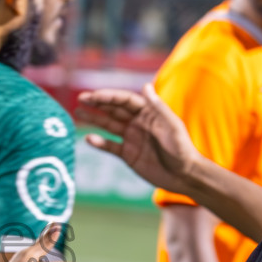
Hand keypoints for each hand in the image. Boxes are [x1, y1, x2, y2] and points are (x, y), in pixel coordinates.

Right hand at [75, 85, 201, 194]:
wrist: (184, 176)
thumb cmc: (182, 149)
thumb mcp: (171, 126)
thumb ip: (157, 107)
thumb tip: (145, 85)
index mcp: (149, 113)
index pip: (125, 100)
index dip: (109, 96)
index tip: (93, 95)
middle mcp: (138, 123)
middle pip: (114, 110)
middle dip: (97, 103)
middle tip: (81, 99)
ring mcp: (132, 139)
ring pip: (109, 126)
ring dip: (94, 119)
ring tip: (77, 112)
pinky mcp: (128, 155)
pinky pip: (111, 146)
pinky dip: (99, 143)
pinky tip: (89, 139)